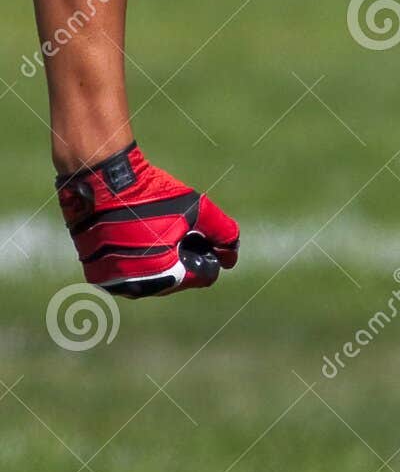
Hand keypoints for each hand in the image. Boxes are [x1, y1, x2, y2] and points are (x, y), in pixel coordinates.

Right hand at [55, 142, 238, 298]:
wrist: (101, 183)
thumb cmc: (152, 195)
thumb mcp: (197, 208)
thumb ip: (223, 232)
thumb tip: (232, 257)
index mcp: (165, 276)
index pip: (203, 276)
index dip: (207, 252)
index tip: (198, 233)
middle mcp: (137, 288)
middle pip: (175, 278)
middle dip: (181, 257)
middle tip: (174, 228)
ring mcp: (114, 283)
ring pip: (149, 278)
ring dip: (156, 259)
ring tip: (152, 229)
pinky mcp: (96, 274)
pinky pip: (125, 274)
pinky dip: (133, 259)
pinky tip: (134, 234)